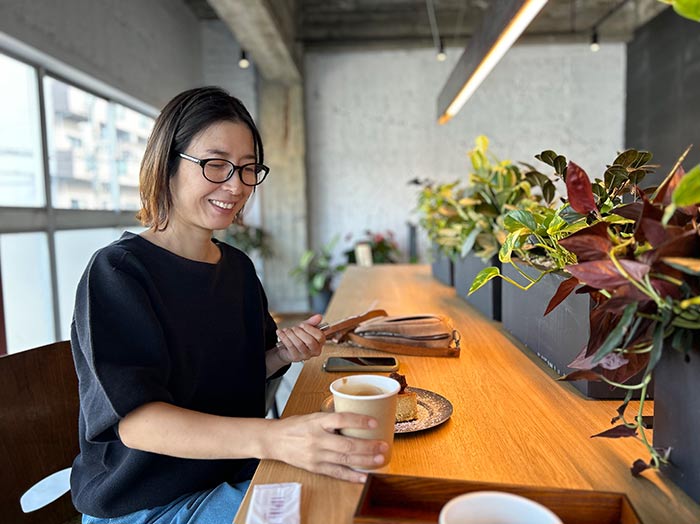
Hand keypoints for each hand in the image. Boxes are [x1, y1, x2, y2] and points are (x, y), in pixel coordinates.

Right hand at [269, 412, 388, 482]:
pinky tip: (364, 476)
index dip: (359, 420)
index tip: (374, 422)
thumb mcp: (313, 416)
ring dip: (365, 461)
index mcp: (317, 422)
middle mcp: (317, 439)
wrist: (275, 440)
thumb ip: (332, 418)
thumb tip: (356, 416)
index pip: (340, 419)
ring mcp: (316, 455)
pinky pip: (337, 473)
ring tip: (379, 459)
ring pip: (344, 460)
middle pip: (346, 444)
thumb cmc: (295, 426)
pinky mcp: (316, 467)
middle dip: (368, 446)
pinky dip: (352, 476)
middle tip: (383, 445)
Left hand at [275, 314, 324, 363]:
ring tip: (286, 330)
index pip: (320, 337)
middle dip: (300, 332)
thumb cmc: (298, 338)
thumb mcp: (305, 328)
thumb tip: (319, 317)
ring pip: (299, 344)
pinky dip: (284, 337)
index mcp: (320, 343)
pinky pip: (290, 346)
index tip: (302, 324)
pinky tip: (280, 333)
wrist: (286, 349)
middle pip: (310, 341)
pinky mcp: (296, 357)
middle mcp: (314, 351)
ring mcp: (305, 355)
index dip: (310, 329)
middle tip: (294, 328)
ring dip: (291, 334)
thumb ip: (312, 322)